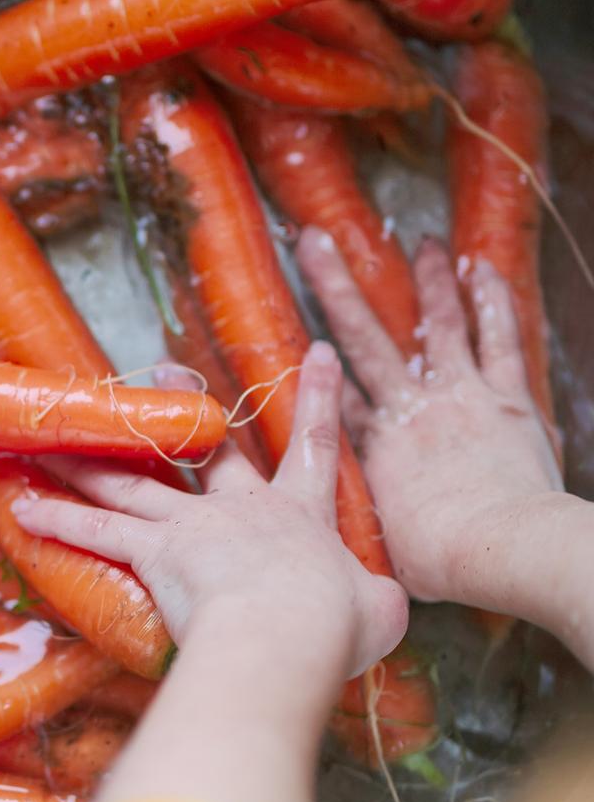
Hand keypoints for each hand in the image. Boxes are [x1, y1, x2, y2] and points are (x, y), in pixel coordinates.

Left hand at [12, 341, 407, 702]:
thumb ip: (375, 600)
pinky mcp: (154, 550)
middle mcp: (242, 509)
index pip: (316, 446)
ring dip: (89, 462)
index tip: (317, 354)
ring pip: (132, 484)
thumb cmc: (336, 623)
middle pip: (207, 452)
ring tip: (52, 440)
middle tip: (167, 371)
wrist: (288, 628)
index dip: (320, 399)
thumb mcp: (377, 611)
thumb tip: (379, 606)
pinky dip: (57, 519)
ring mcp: (193, 524)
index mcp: (301, 514)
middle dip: (186, 410)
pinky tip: (22, 508)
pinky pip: (96, 532)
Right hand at [297, 228, 561, 608]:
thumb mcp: (380, 545)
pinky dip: (492, 303)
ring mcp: (459, 395)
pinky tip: (482, 270)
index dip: (311, 359)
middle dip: (337, 285)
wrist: (501, 548)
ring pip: (438, 325)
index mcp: (372, 445)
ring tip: (420, 243)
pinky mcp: (506, 397)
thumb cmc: (440, 559)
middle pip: (364, 336)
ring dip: (428, 282)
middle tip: (316, 242)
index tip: (294, 328)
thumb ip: (358, 521)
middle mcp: (408, 408)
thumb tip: (329, 539)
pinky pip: (499, 340)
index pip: (333, 391)